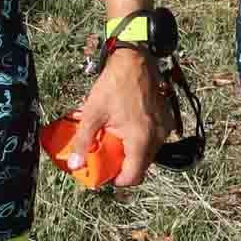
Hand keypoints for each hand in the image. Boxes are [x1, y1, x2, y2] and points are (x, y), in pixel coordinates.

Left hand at [58, 49, 170, 186]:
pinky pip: (154, 140)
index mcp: (140, 139)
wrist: (135, 60)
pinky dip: (141, 141)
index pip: (133, 176)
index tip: (105, 175)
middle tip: (107, 158)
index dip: (118, 180)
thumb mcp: (92, 113)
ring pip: (148, 154)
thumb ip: (83, 141)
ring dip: (132, 153)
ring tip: (116, 142)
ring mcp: (164, 128)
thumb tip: (75, 165)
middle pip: (141, 167)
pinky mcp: (166, 120)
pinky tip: (126, 130)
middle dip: (124, 167)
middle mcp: (157, 137)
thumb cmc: (114, 84)